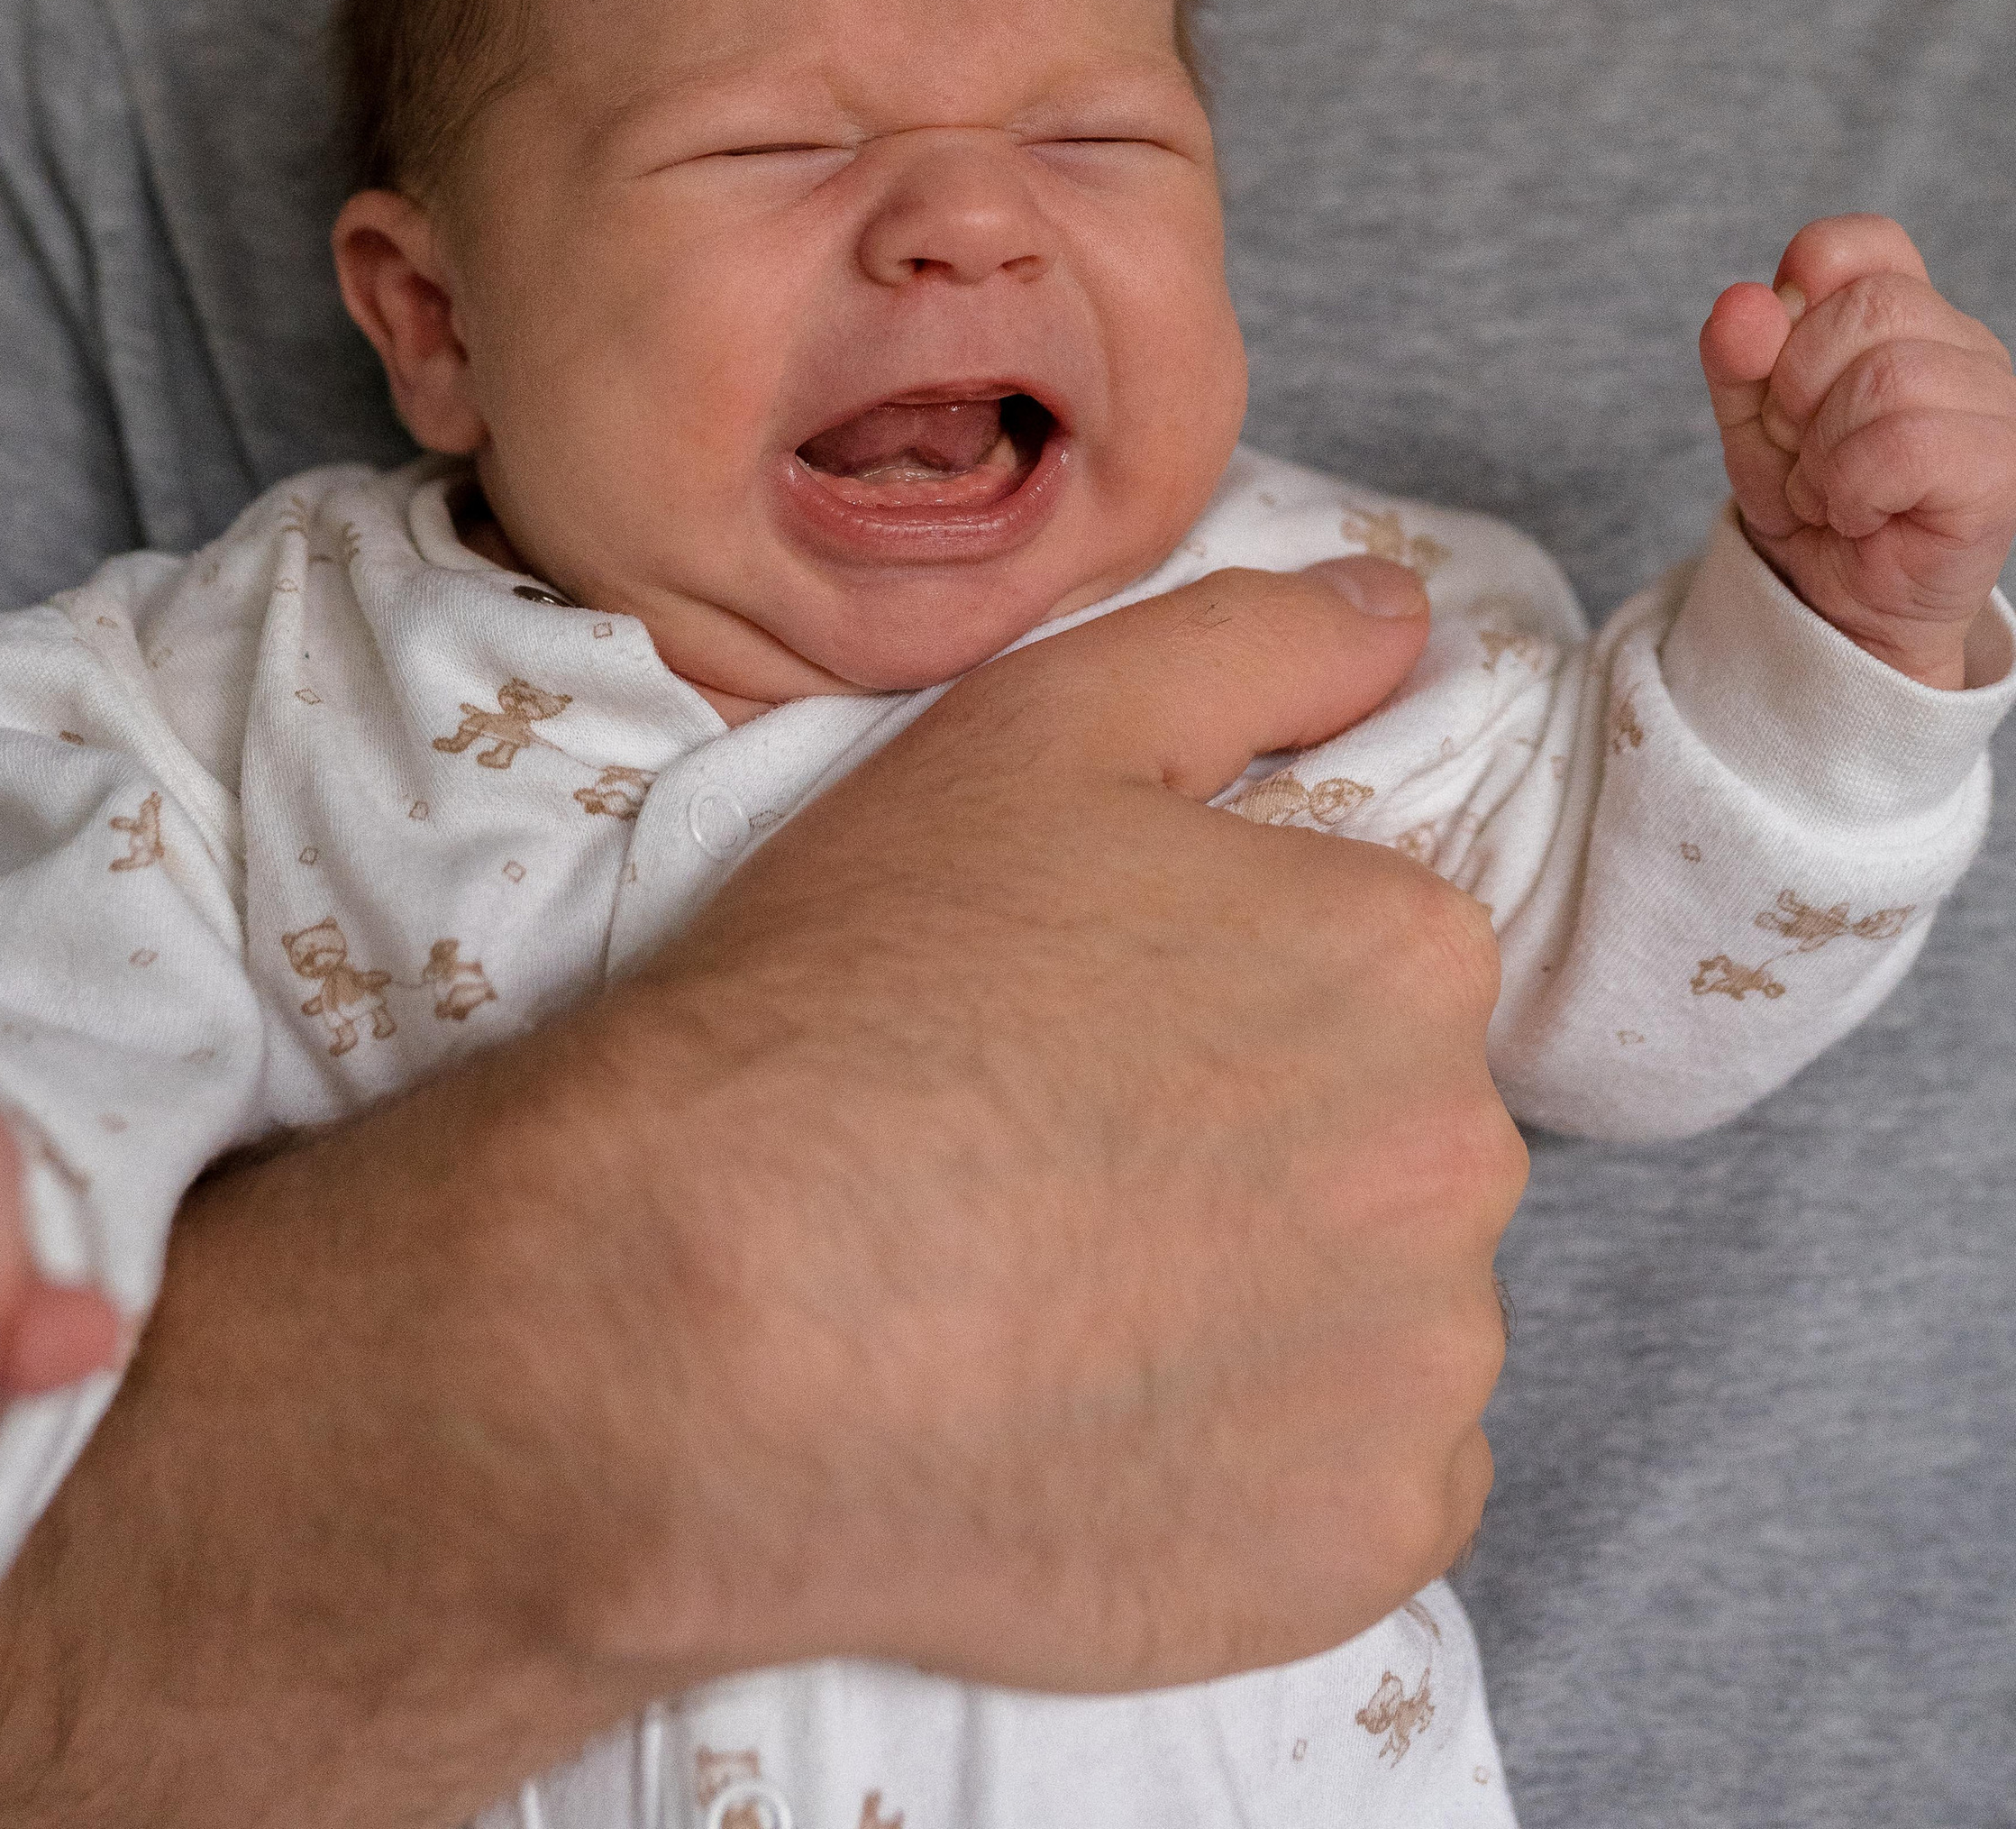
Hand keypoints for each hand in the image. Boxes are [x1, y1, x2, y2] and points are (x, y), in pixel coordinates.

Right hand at [450, 557, 1515, 1699]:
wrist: (704, 1315)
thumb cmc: (854, 996)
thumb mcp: (1034, 733)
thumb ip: (1251, 645)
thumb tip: (1397, 613)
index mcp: (1405, 951)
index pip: (1373, 958)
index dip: (1225, 984)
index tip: (1090, 1027)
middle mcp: (1461, 1159)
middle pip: (1391, 1134)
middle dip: (1267, 1138)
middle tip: (1063, 1158)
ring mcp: (1422, 1374)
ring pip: (1388, 1313)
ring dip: (1275, 1305)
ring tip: (1068, 1300)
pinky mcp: (1363, 1553)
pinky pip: (1367, 1486)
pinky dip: (1268, 1462)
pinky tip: (1111, 1424)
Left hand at [1701, 214, 2015, 686]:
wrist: (1840, 605)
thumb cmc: (1809, 497)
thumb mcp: (1750, 417)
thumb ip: (1738, 355)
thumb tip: (1744, 302)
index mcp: (1909, 313)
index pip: (1862, 243)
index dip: (1802, 286)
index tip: (1776, 361)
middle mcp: (1965, 346)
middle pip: (1868, 307)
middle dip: (1797, 387)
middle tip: (1799, 451)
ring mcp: (1996, 405)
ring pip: (1890, 377)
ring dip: (1824, 450)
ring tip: (1829, 490)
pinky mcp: (2003, 470)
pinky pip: (1908, 443)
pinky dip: (1853, 486)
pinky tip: (1858, 513)